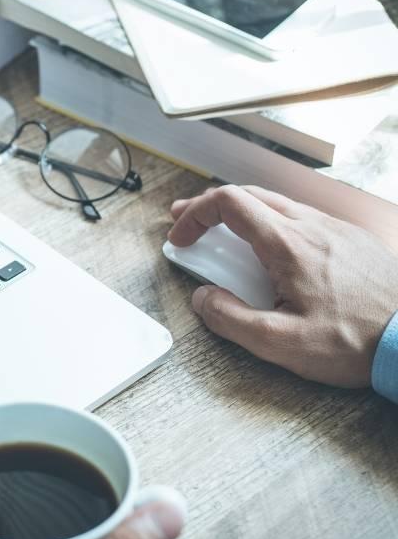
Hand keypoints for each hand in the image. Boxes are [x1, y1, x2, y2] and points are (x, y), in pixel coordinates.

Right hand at [168, 185, 397, 386]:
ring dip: (242, 214)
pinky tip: (272, 250)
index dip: (195, 215)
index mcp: (288, 244)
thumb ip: (231, 319)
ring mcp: (335, 230)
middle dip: (210, 207)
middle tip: (188, 224)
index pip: (228, 203)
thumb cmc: (358, 341)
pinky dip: (272, 224)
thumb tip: (204, 298)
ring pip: (277, 204)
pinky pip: (303, 219)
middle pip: (250, 195)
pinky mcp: (353, 241)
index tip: (181, 237)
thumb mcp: (281, 343)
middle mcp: (311, 227)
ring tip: (225, 236)